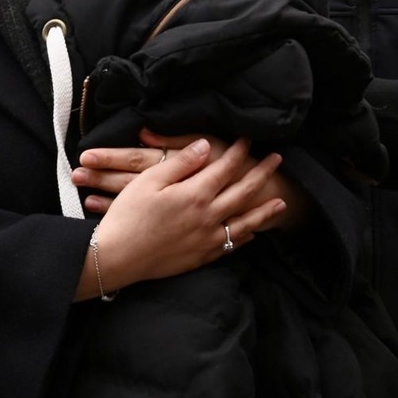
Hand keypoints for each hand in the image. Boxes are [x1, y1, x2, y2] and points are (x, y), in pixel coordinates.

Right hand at [78, 138, 286, 299]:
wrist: (116, 259)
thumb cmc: (128, 216)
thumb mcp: (149, 181)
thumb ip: (181, 163)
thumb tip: (206, 146)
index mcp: (195, 194)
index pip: (225, 168)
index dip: (238, 152)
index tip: (248, 139)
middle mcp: (207, 217)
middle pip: (243, 192)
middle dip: (262, 174)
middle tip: (277, 161)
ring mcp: (206, 239)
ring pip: (245, 223)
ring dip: (264, 212)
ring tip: (281, 203)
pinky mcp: (200, 257)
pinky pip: (230, 245)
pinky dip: (244, 237)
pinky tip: (251, 233)